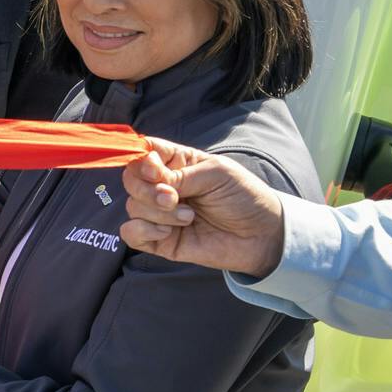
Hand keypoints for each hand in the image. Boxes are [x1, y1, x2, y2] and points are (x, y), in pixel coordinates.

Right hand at [120, 140, 288, 275]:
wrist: (262, 236)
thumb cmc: (244, 197)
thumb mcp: (217, 174)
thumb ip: (180, 174)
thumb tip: (148, 177)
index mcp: (177, 163)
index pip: (143, 152)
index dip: (141, 159)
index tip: (156, 172)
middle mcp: (164, 186)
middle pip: (130, 179)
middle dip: (148, 190)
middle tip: (174, 198)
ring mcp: (160, 214)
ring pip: (132, 206)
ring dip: (158, 213)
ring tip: (189, 217)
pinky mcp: (159, 240)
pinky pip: (130, 233)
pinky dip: (144, 231)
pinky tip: (168, 232)